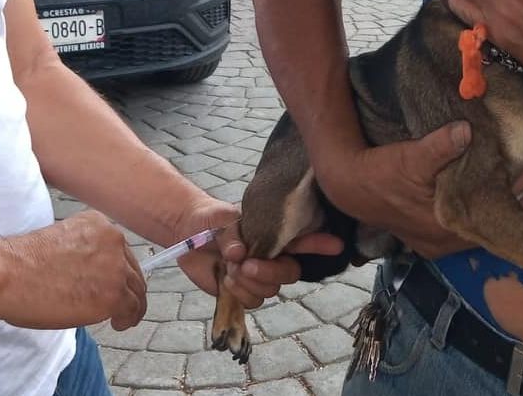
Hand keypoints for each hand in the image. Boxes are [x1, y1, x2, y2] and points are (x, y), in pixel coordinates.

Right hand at [3, 211, 145, 330]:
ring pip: (136, 289)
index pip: (119, 250)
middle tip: (124, 303)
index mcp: (98, 224)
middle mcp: (113, 241)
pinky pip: (132, 309)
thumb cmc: (22, 262)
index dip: (118, 269)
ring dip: (132, 305)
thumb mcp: (61, 240)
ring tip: (125, 317)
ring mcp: (116, 268)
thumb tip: (90, 275)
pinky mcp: (113, 295)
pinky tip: (119, 324)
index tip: (114, 282)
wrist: (9, 274)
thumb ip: (83, 252)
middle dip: (128, 287)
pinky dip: (128, 318)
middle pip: (131, 269)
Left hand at [174, 197, 345, 308]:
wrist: (187, 233)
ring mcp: (259, 276)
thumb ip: (232, 235)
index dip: (320, 243)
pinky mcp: (243, 291)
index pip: (303, 239)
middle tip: (248, 265)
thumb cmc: (212, 219)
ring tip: (231, 270)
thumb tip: (238, 254)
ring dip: (252, 283)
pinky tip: (227, 280)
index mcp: (275, 234)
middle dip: (272, 272)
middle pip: (290, 273)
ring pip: (272, 291)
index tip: (335, 245)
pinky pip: (253, 301)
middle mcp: (272, 256)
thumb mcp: (223, 219)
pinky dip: (241, 293)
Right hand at [317, 122, 522, 259]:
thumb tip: (465, 131)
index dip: (522, 188)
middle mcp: (449, 242)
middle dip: (514, 197)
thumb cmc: (382, 172)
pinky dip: (479, 211)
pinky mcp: (430, 239)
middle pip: (494, 222)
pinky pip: (466, 228)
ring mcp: (440, 244)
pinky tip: (487, 193)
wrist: (349, 187)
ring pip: (481, 226)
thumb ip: (439, 146)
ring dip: (497, 204)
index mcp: (450, 226)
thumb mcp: (411, 156)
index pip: (500, 212)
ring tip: (517, 179)